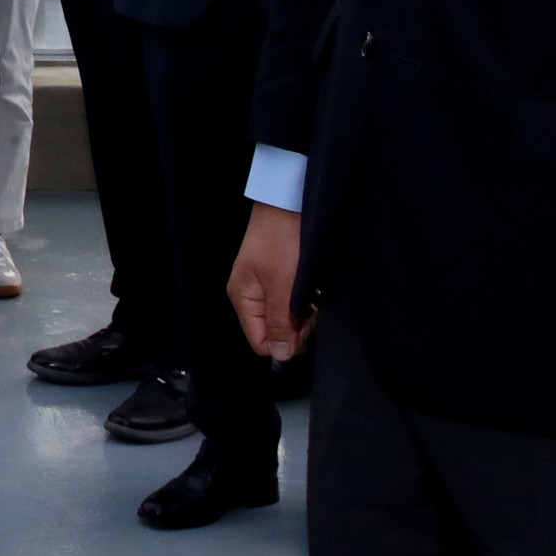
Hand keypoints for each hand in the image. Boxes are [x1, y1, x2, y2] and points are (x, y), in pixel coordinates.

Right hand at [227, 202, 313, 361]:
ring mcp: (265, 283)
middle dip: (297, 326)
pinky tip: (312, 285)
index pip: (261, 342)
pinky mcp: (280, 273)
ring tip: (312, 291)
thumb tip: (280, 355)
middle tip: (309, 306)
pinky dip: (305, 297)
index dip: (285, 341)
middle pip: (274, 331)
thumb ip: (280, 323)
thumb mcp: (283, 285)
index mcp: (243, 298)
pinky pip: (292, 300)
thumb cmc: (282, 237)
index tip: (303, 326)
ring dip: (303, 311)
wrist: (291, 200)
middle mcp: (251, 293)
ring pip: (286, 316)